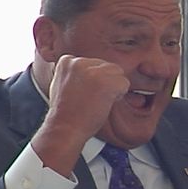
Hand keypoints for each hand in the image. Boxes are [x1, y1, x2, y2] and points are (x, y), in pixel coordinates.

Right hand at [32, 55, 129, 175]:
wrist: (65, 128)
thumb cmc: (66, 112)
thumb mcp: (63, 83)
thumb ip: (76, 72)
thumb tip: (93, 69)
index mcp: (67, 60)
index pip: (94, 63)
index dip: (94, 80)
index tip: (83, 92)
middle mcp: (79, 62)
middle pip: (107, 66)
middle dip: (105, 82)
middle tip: (92, 98)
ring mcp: (93, 71)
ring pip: (118, 72)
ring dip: (113, 87)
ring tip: (98, 100)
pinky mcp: (106, 82)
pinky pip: (124, 83)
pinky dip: (119, 95)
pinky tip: (105, 103)